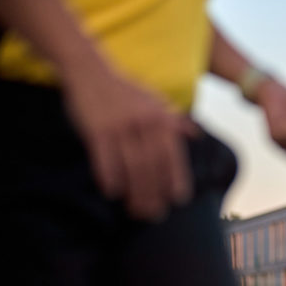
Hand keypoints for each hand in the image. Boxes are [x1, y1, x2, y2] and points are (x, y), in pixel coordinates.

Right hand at [62, 68, 195, 220]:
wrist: (89, 70)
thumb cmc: (124, 91)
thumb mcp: (154, 101)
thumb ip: (174, 121)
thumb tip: (195, 135)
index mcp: (161, 119)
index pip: (172, 156)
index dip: (176, 179)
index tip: (178, 200)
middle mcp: (145, 123)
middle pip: (153, 166)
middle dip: (155, 193)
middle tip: (154, 214)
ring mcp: (121, 126)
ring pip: (132, 166)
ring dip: (135, 192)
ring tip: (136, 210)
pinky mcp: (97, 129)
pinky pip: (105, 158)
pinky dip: (110, 176)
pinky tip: (112, 192)